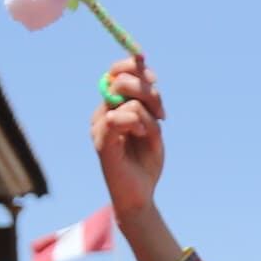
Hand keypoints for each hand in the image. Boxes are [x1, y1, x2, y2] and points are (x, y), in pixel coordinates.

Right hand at [92, 57, 184, 260]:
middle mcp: (102, 112)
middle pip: (121, 80)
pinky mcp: (101, 142)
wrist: (141, 194)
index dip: (134, 68)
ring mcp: (99, 126)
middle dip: (148, 91)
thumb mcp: (153, 124)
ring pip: (126, 99)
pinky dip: (136, 123)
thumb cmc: (146, 160)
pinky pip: (117, 118)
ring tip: (150, 133)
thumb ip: (148, 99)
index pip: (116, 72)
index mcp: (113, 106)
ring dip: (148, 114)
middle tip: (161, 112)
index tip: (154, 79)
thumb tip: (143, 66)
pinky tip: (142, 135)